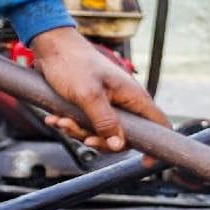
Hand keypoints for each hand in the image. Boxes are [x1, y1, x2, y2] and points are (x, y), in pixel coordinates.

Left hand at [30, 26, 169, 153]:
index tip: (147, 163)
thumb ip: (105, 122)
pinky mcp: (93, 105)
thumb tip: (119, 145)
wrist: (52, 46)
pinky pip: (86, 124)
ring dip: (80, 131)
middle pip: (124, 136)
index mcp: (133, 96)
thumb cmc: (73, 64)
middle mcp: (125, 102)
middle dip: (101, 140)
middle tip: (84, 138)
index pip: (158, 124)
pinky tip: (56, 118)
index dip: (157, 145)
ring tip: (62, 120)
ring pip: (102, 132)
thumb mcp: (88, 95)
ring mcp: (109, 104)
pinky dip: (71, 124)